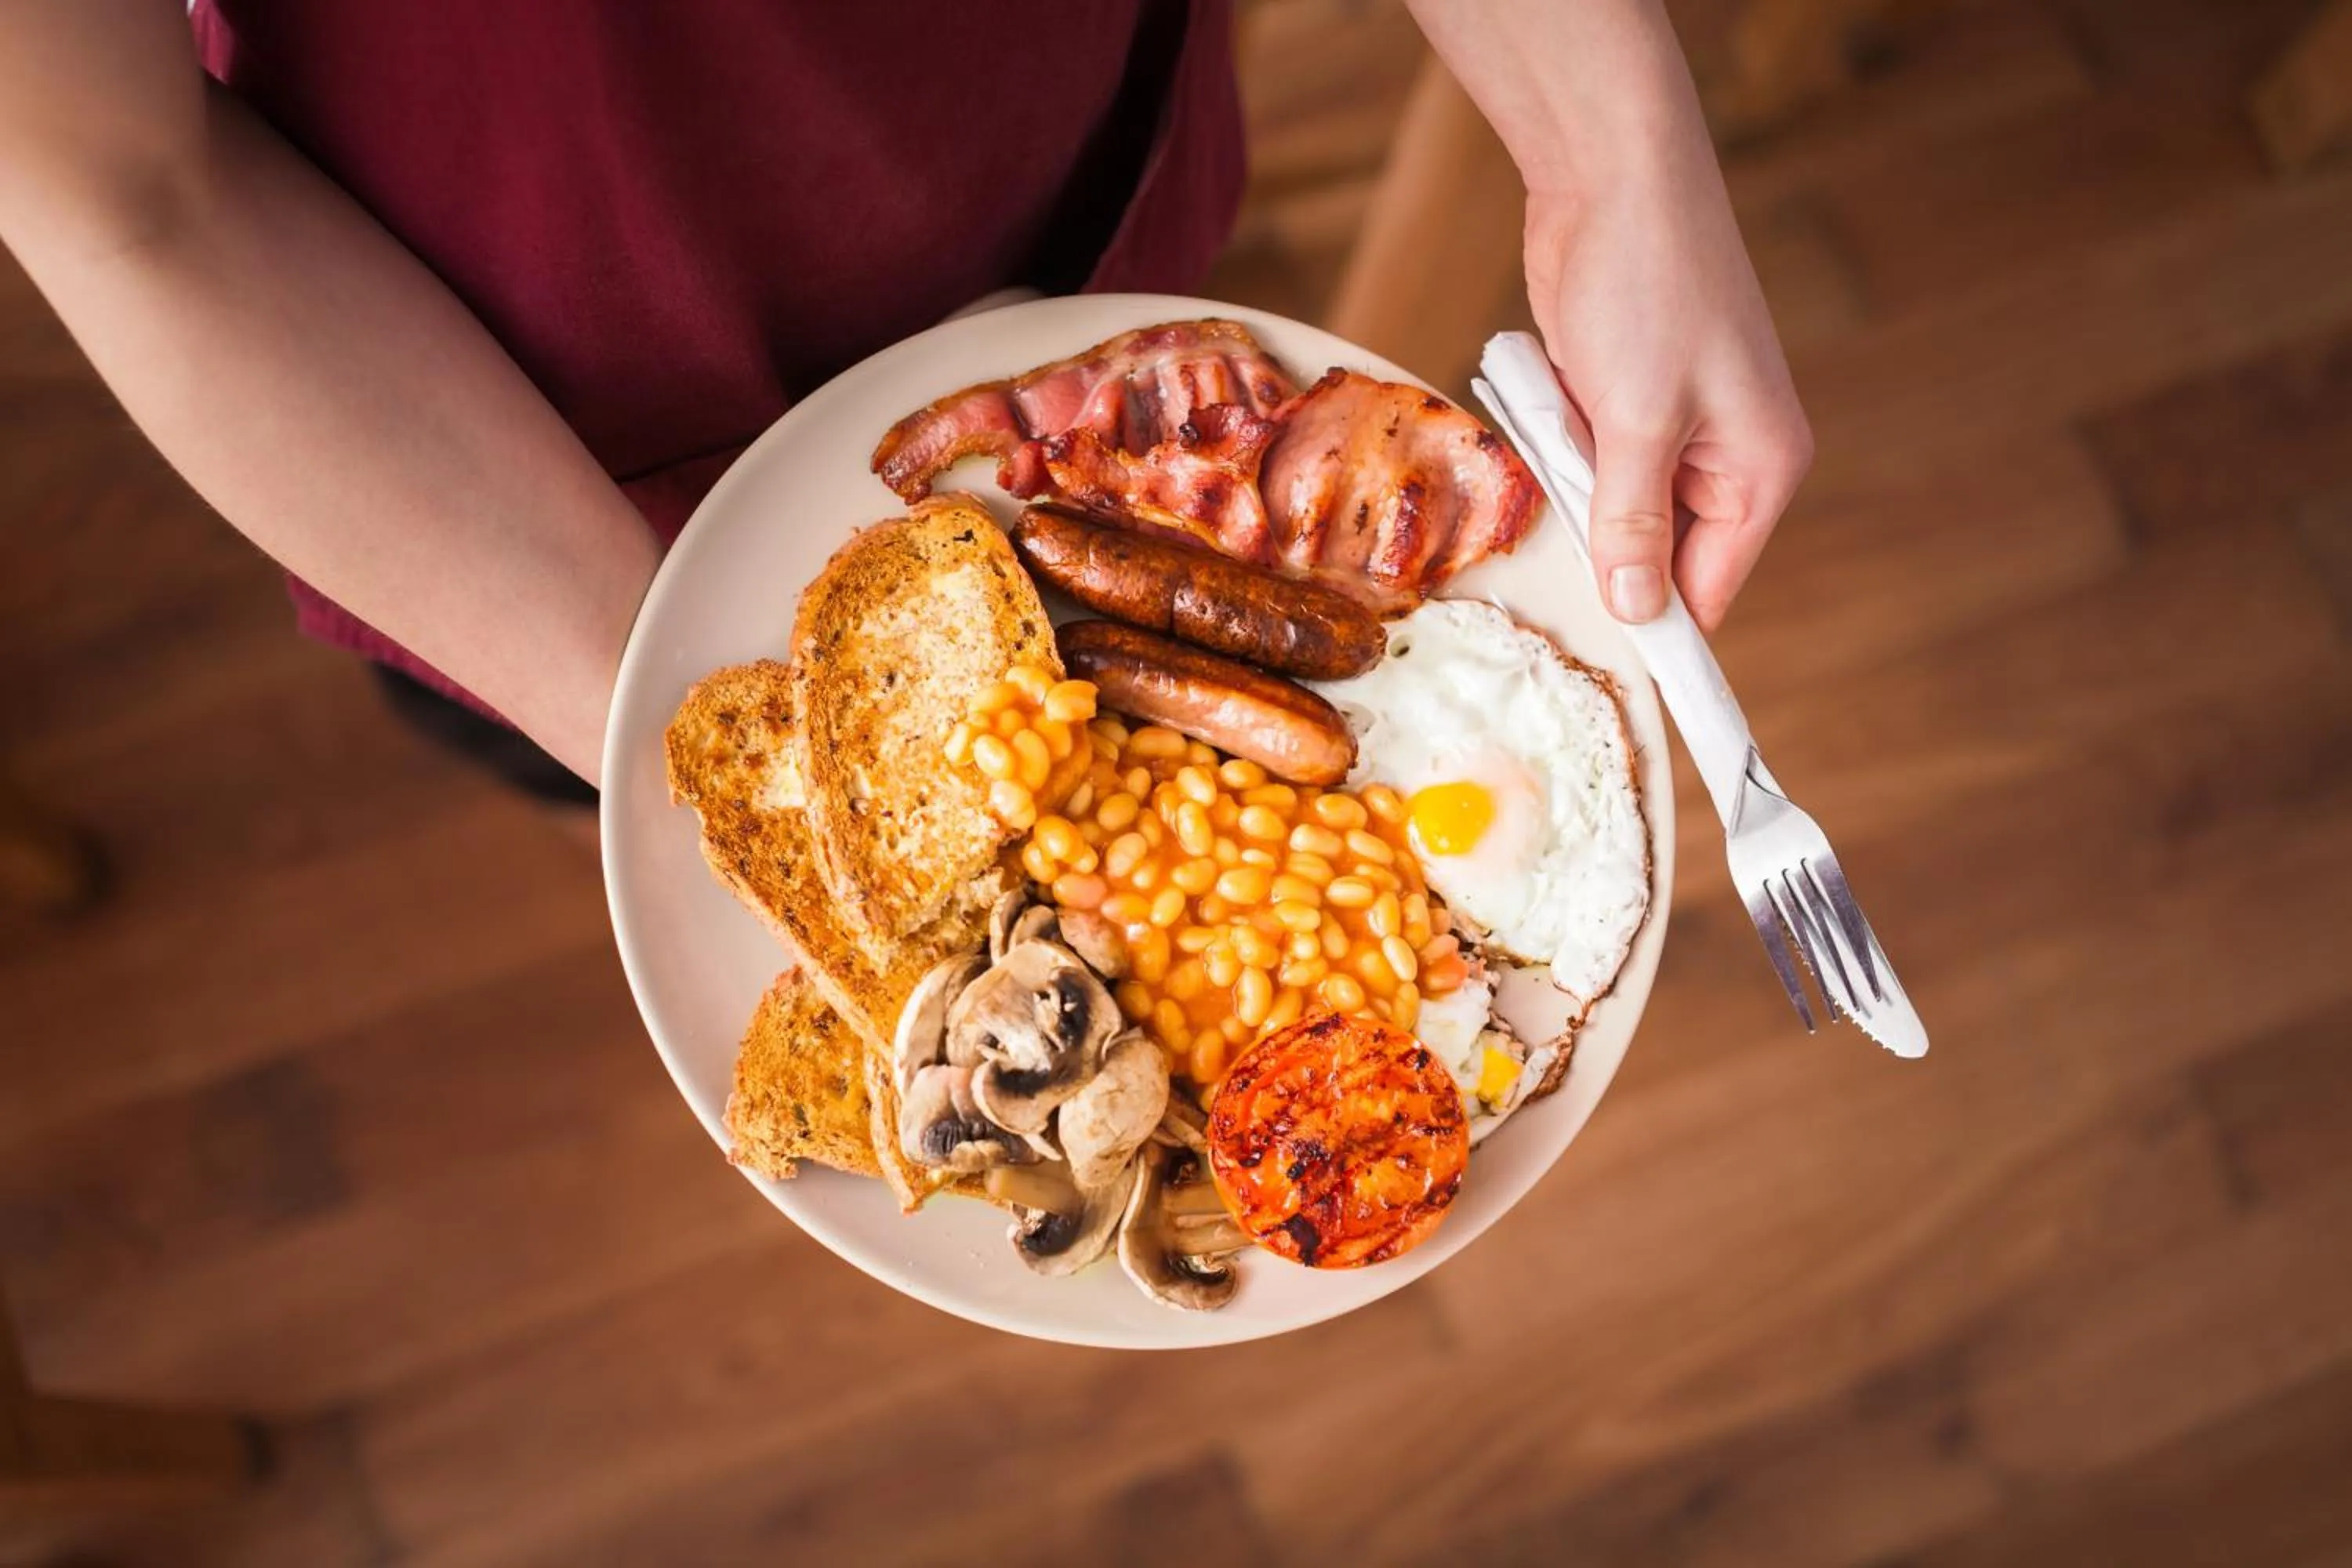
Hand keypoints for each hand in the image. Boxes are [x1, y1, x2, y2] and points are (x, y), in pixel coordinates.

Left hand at [1523, 173, 1810, 632]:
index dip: (1655, 627)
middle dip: (1603, 548)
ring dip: (1576, 494)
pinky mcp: (1627, 402)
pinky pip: (1591, 463)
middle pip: (1659, 556)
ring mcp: (1676, 428)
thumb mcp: (1637, 420)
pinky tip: (1550, 413)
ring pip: (1616, 510)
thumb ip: (1631, 521)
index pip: (1709, 589)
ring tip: (1562, 438)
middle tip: (1557, 532)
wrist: (1610, 176)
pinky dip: (1563, 452)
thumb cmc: (1646, 286)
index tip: (1601, 660)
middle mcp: (1728, 457)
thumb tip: (1635, 609)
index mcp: (1759, 470)